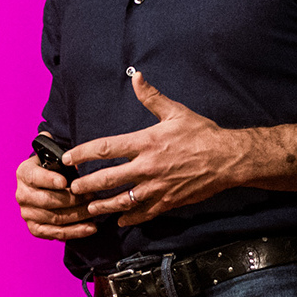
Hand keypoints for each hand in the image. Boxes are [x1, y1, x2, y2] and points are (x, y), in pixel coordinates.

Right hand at [16, 152, 98, 240]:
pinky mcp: (35, 228)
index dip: (49, 180)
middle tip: (91, 196)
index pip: (34, 177)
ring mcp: (27, 214)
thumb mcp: (54, 160)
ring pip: (55, 218)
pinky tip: (90, 228)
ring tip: (95, 210)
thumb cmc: (54, 170)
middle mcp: (22, 195)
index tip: (64, 182)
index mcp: (24, 173)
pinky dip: (75, 231)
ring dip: (78, 215)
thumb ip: (61, 160)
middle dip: (73, 199)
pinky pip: (56, 232)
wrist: (46, 187)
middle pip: (47, 201)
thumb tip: (71, 161)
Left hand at [67, 71, 255, 226]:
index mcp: (146, 143)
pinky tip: (119, 219)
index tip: (67, 158)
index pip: (105, 148)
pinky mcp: (167, 202)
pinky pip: (143, 213)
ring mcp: (157, 187)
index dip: (82, 154)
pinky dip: (129, 218)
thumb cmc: (202, 134)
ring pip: (121, 201)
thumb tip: (137, 77)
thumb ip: (152, 97)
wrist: (228, 159)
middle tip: (72, 188)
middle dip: (86, 185)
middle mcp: (147, 167)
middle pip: (107, 179)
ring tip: (89, 207)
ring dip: (102, 205)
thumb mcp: (176, 112)